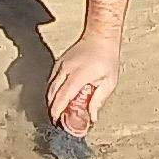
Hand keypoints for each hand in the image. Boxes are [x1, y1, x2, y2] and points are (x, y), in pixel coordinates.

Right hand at [48, 4, 127, 133]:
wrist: (100, 36)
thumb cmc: (107, 58)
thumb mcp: (109, 82)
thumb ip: (98, 100)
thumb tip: (92, 117)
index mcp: (79, 75)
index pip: (63, 96)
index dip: (57, 111)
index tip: (57, 121)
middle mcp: (66, 70)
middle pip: (52, 94)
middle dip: (52, 109)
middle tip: (58, 121)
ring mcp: (61, 65)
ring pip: (49, 88)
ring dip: (51, 101)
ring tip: (58, 112)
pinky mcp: (59, 63)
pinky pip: (51, 80)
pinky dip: (52, 91)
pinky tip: (57, 98)